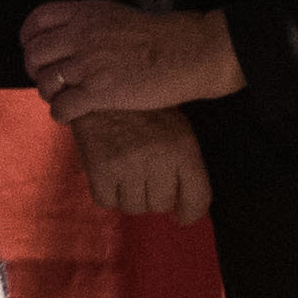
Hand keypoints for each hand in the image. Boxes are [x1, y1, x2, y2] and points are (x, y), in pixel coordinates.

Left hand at [20, 0, 243, 121]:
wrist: (186, 53)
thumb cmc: (158, 36)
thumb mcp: (115, 15)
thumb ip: (87, 23)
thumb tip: (67, 38)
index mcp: (85, 14)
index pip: (38, 21)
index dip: (28, 37)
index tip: (32, 49)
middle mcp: (80, 36)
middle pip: (35, 53)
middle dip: (35, 69)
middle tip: (47, 79)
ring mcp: (87, 64)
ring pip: (44, 82)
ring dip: (48, 93)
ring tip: (60, 97)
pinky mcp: (98, 92)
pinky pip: (61, 106)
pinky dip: (60, 113)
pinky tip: (69, 115)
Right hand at [69, 108, 211, 223]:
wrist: (99, 82)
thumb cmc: (141, 108)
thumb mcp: (175, 129)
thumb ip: (184, 166)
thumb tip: (182, 212)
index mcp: (182, 148)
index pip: (197, 198)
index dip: (190, 212)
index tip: (182, 214)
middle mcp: (158, 159)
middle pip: (161, 204)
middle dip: (155, 196)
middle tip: (145, 178)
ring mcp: (127, 165)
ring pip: (134, 207)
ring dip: (130, 196)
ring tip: (126, 174)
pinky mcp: (99, 168)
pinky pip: (106, 201)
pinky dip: (107, 193)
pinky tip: (108, 175)